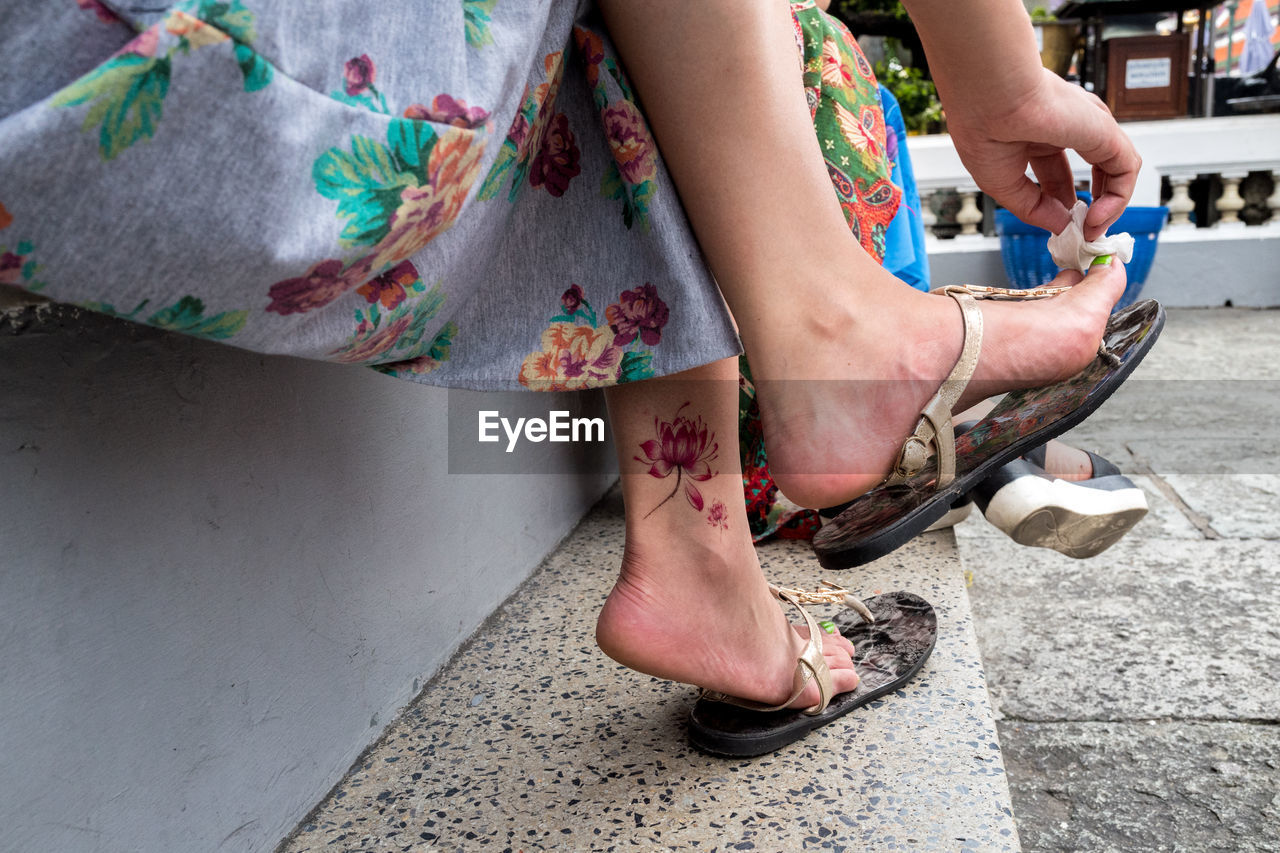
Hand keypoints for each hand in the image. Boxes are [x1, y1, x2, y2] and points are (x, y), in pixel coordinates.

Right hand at [944, 69, 1140, 239]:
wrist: (991, 96)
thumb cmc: (983, 127)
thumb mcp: (1002, 183)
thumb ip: (1033, 208)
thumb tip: (1060, 225)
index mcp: (1035, 133)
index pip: (1057, 174)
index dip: (1057, 204)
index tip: (1056, 228)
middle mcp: (1065, 126)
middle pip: (1091, 171)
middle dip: (1087, 205)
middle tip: (1080, 232)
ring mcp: (1087, 127)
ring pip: (1114, 170)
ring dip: (1107, 206)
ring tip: (1091, 229)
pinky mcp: (1105, 132)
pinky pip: (1125, 170)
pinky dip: (1116, 200)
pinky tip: (1096, 218)